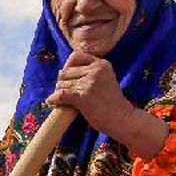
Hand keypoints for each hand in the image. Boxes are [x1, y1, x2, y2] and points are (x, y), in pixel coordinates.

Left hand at [48, 50, 168, 159]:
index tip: (67, 77)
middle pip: (65, 71)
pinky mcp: (84, 95)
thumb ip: (89, 73)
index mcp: (102, 64)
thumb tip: (61, 72)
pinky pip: (61, 94)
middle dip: (62, 82)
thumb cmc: (112, 104)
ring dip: (59, 92)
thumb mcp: (104, 80)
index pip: (76, 56)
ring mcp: (90, 81)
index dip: (67, 67)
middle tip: (66, 93)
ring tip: (64, 101)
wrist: (122, 119)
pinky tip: (52, 102)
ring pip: (61, 83)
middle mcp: (96, 69)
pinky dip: (54, 99)